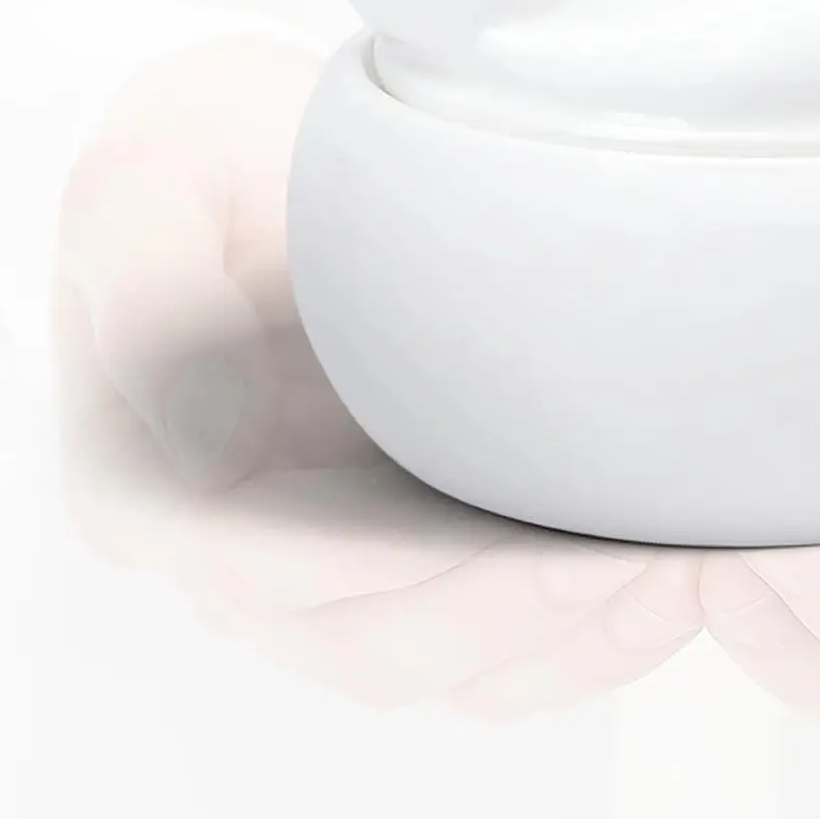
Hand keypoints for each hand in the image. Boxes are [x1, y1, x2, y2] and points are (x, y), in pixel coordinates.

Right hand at [57, 36, 701, 714]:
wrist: (295, 155)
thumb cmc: (216, 152)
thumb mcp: (147, 169)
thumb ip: (139, 276)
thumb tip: (202, 454)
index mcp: (150, 480)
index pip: (263, 569)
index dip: (394, 576)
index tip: (522, 550)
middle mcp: (241, 552)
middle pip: (371, 642)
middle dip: (508, 615)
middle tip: (635, 564)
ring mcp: (337, 567)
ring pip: (446, 665)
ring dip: (565, 641)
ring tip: (680, 576)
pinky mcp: (420, 555)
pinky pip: (498, 647)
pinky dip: (584, 638)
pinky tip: (669, 584)